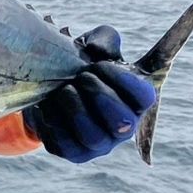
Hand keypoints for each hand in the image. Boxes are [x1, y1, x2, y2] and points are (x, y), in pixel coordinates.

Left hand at [23, 26, 157, 163]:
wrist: (50, 87)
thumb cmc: (81, 65)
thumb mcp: (94, 45)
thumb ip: (103, 40)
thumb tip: (97, 51)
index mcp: (134, 101)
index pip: (145, 97)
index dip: (125, 81)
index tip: (100, 64)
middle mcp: (122, 128)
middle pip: (122, 123)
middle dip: (99, 95)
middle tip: (82, 77)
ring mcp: (99, 144)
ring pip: (93, 136)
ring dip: (75, 108)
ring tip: (64, 89)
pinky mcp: (72, 152)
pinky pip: (64, 143)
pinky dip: (54, 119)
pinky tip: (48, 102)